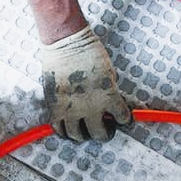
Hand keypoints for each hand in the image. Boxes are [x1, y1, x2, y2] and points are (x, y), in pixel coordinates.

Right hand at [39, 26, 131, 141]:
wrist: (67, 43)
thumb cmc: (90, 52)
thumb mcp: (109, 73)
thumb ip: (110, 92)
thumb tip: (110, 105)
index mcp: (109, 96)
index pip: (123, 119)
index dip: (125, 120)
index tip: (124, 119)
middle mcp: (90, 107)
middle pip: (100, 135)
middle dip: (105, 132)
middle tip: (105, 127)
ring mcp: (71, 109)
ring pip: (77, 136)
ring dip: (84, 134)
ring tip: (86, 128)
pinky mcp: (55, 106)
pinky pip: (59, 128)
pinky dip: (65, 131)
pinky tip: (70, 126)